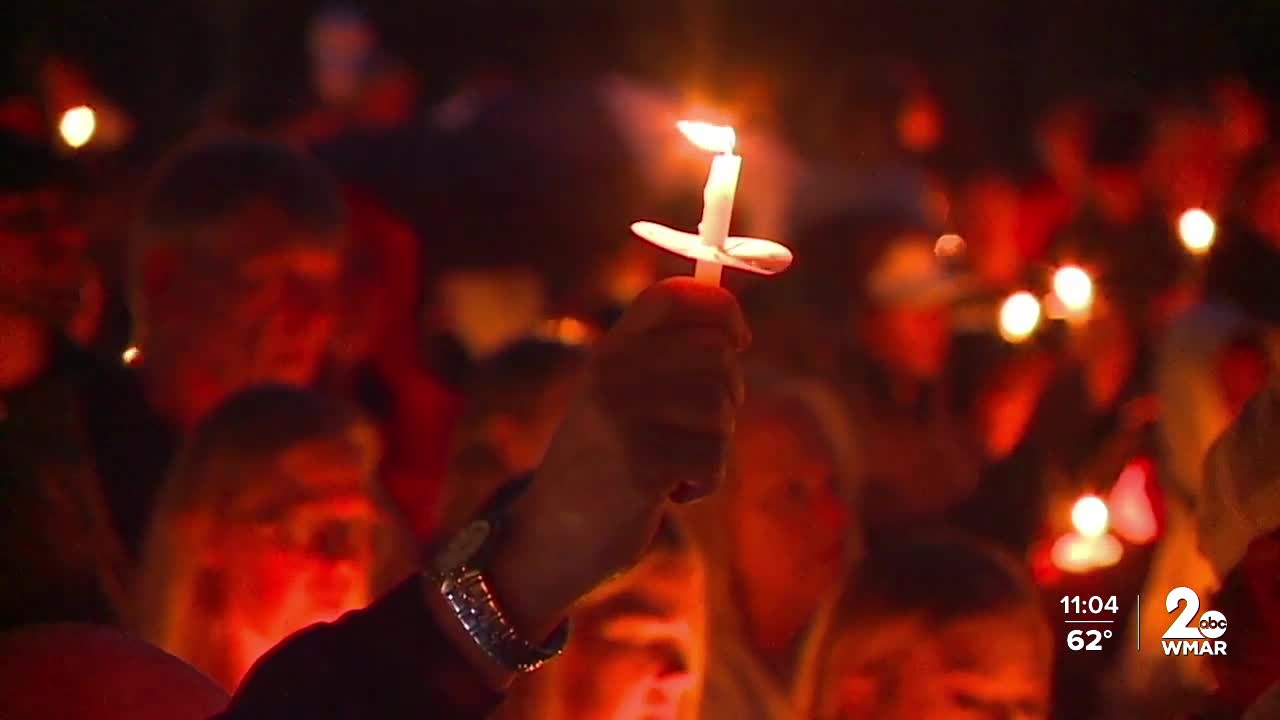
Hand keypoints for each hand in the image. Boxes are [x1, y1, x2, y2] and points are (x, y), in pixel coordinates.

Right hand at [490, 277, 747, 639]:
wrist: (549, 536)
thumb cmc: (604, 464)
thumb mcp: (621, 396)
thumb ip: (664, 357)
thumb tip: (732, 326)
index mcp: (610, 348)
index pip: (678, 295)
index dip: (723, 311)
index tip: (738, 342)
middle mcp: (612, 371)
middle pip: (717, 353)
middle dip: (728, 395)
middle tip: (699, 429)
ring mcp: (623, 415)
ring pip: (721, 410)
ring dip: (715, 447)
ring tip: (676, 466)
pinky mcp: (639, 463)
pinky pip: (713, 458)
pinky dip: (705, 482)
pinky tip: (670, 493)